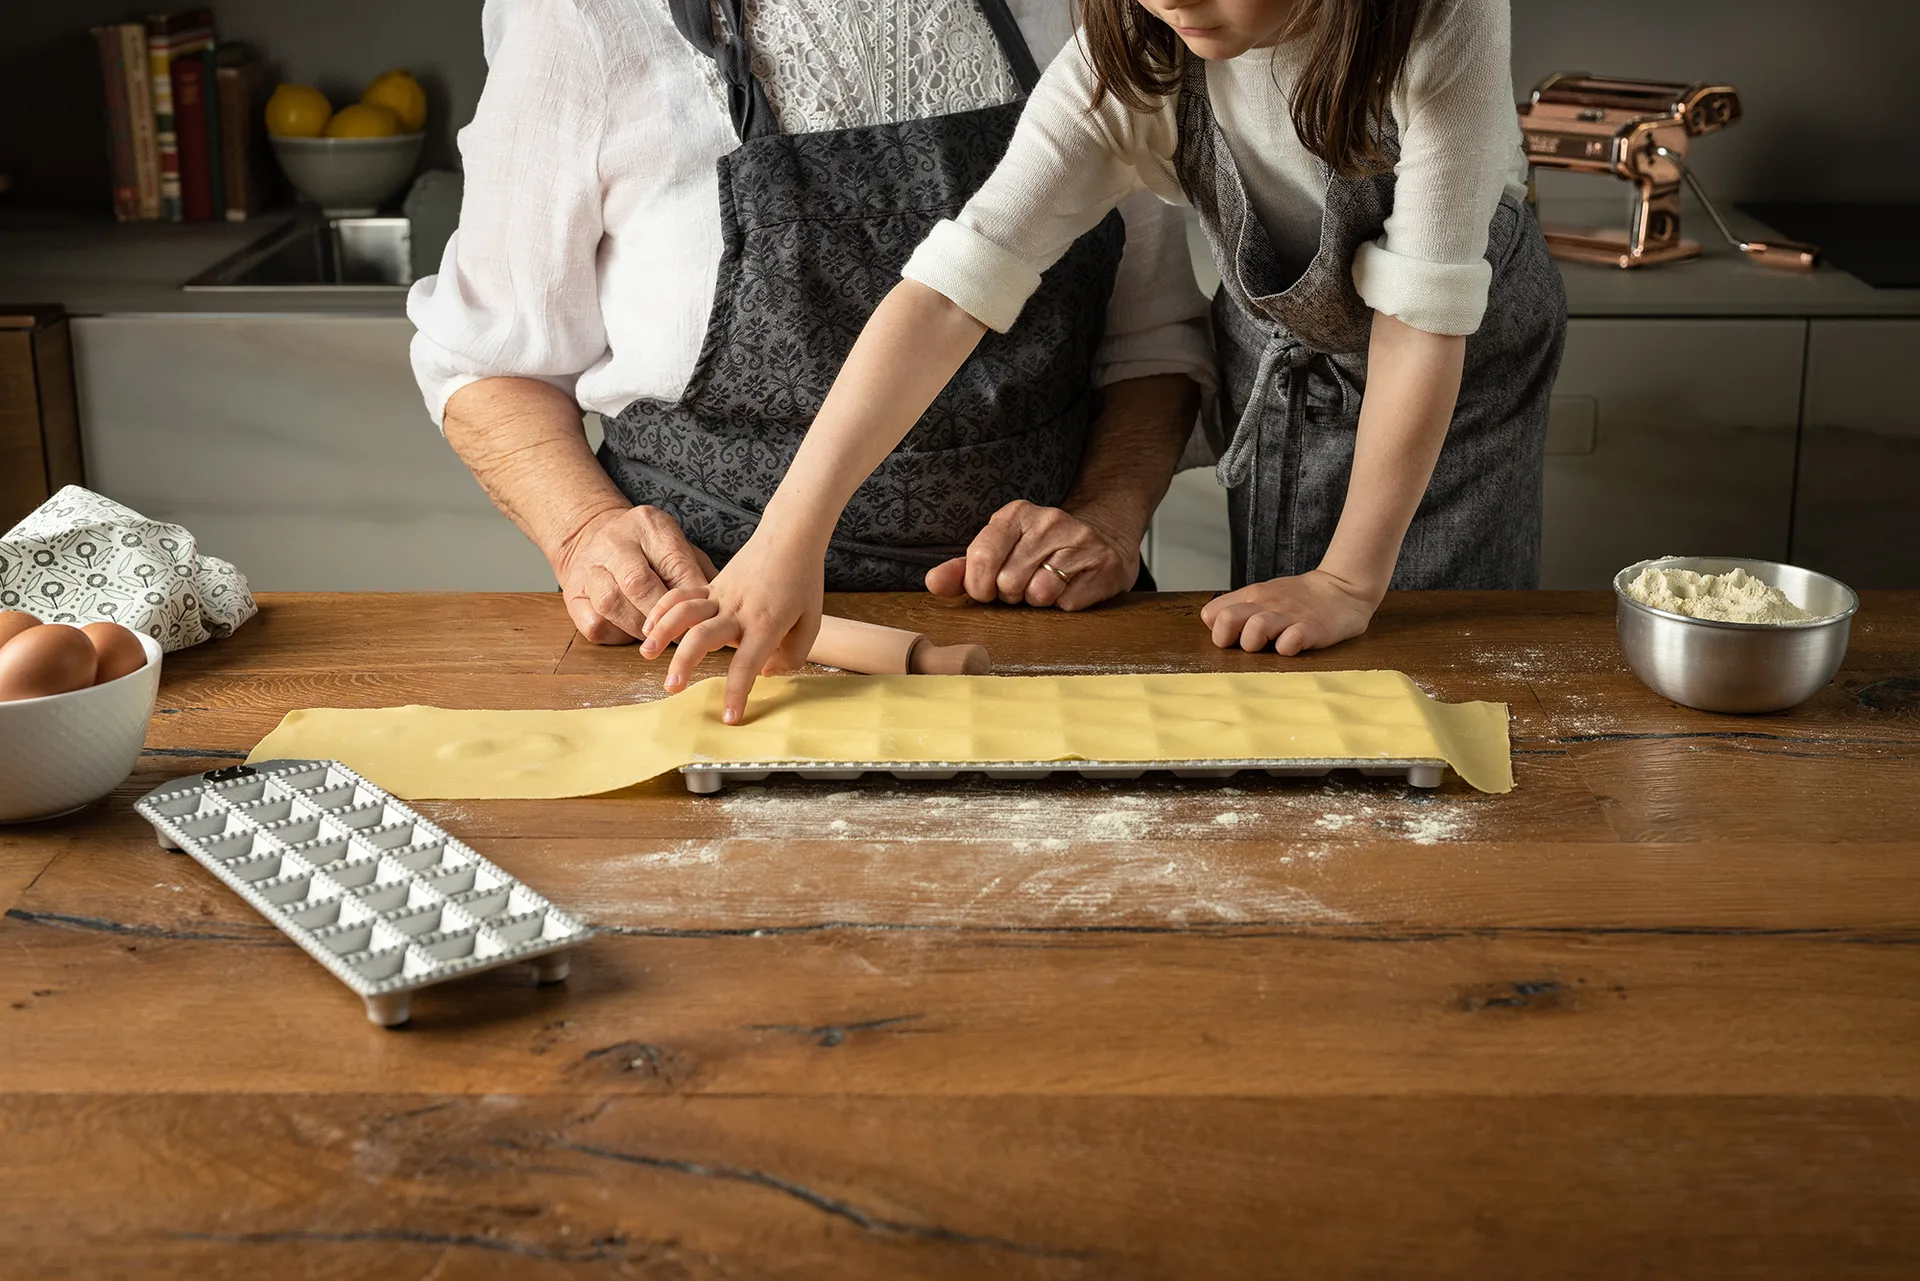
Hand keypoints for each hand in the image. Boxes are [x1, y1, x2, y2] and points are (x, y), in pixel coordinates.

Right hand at [556, 506, 717, 644]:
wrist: (592, 536)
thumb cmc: (650, 550)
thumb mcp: (677, 547)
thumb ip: (698, 573)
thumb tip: (723, 608)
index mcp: (648, 525)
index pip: (674, 563)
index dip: (691, 597)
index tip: (706, 620)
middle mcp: (613, 543)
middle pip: (637, 583)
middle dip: (663, 616)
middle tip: (684, 638)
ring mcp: (588, 569)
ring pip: (612, 606)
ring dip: (641, 629)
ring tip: (661, 639)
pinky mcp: (573, 598)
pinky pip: (596, 624)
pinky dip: (618, 636)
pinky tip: (633, 635)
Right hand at [640, 529, 824, 722]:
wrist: (790, 536)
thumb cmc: (803, 581)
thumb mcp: (812, 622)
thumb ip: (794, 654)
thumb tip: (766, 673)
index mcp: (766, 624)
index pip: (747, 664)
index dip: (737, 693)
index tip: (729, 717)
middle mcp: (739, 611)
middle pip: (704, 638)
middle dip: (685, 663)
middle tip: (671, 687)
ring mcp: (722, 595)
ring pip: (686, 612)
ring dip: (663, 633)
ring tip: (645, 653)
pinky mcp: (712, 584)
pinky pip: (683, 594)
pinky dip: (663, 608)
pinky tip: (649, 626)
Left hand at [924, 500, 1139, 609]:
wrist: (1101, 542)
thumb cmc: (1038, 554)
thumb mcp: (999, 553)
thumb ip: (963, 570)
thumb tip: (933, 583)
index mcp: (1015, 514)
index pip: (981, 557)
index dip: (979, 587)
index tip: (988, 590)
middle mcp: (1048, 520)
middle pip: (1009, 582)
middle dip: (1012, 595)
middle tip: (1025, 584)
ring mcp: (1080, 541)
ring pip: (1039, 594)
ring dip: (1039, 601)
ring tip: (1047, 585)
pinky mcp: (1104, 565)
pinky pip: (1068, 604)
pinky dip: (1065, 605)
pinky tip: (1071, 588)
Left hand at [1199, 569, 1380, 654]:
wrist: (1343, 587)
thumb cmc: (1299, 598)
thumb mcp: (1264, 595)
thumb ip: (1239, 608)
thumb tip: (1212, 625)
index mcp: (1251, 596)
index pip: (1211, 615)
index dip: (1216, 631)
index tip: (1232, 638)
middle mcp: (1265, 605)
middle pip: (1226, 621)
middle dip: (1229, 640)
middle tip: (1247, 645)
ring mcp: (1288, 617)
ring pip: (1255, 630)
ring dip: (1257, 643)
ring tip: (1271, 645)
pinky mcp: (1311, 629)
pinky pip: (1290, 642)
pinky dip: (1287, 648)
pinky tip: (1293, 647)